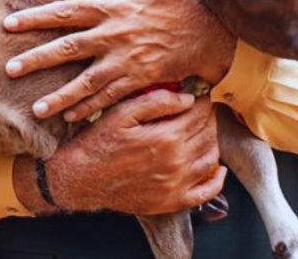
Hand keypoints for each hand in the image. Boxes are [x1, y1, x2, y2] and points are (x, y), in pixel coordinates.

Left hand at [3, 0, 236, 120]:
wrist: (209, 32)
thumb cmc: (174, 1)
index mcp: (112, 9)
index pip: (65, 12)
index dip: (36, 18)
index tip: (10, 24)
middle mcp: (113, 36)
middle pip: (67, 48)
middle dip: (36, 60)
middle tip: (10, 69)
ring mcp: (125, 62)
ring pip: (84, 82)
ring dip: (58, 97)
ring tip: (35, 109)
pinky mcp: (138, 81)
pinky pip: (108, 97)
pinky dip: (89, 108)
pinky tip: (70, 118)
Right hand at [16, 91, 225, 215]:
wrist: (81, 178)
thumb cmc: (99, 142)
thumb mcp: (123, 113)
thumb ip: (158, 101)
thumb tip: (189, 98)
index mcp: (166, 137)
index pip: (200, 113)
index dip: (202, 100)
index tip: (198, 95)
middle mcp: (176, 162)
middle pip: (208, 133)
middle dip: (208, 118)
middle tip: (200, 110)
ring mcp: (176, 185)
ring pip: (211, 158)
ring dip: (212, 141)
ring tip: (202, 131)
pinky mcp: (171, 201)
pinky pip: (206, 193)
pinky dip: (217, 180)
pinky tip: (217, 168)